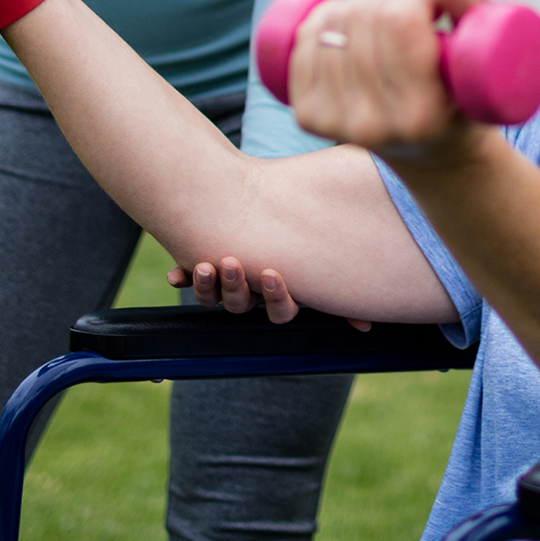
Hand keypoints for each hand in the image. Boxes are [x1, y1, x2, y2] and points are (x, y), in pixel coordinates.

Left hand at [167, 256, 370, 329]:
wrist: (259, 212)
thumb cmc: (298, 245)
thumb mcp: (320, 268)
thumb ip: (340, 294)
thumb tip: (365, 327)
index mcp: (281, 296)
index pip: (281, 310)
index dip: (275, 296)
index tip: (272, 273)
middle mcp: (252, 295)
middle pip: (242, 304)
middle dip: (236, 286)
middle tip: (231, 262)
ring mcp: (225, 284)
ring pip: (213, 298)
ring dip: (208, 285)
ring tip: (205, 265)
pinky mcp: (202, 269)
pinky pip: (188, 281)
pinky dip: (181, 278)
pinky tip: (174, 277)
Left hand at [282, 0, 490, 156]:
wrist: (429, 151)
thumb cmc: (464, 92)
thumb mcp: (479, 51)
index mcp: (422, 114)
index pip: (399, 23)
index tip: (431, 8)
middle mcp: (375, 126)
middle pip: (363, 21)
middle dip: (386, 2)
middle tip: (407, 16)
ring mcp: (337, 125)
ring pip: (329, 28)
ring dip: (353, 8)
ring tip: (380, 25)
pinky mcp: (308, 118)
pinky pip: (302, 47)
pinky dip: (318, 24)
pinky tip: (342, 29)